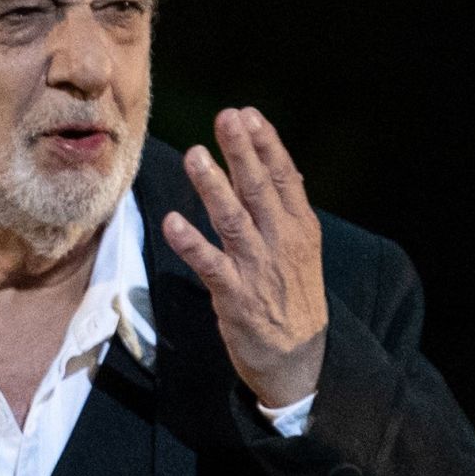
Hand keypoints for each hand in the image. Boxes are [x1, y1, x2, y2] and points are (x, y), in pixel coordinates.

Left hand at [165, 106, 327, 409]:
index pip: (285, 178)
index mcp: (300, 229)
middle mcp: (281, 243)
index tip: (249, 115)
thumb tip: (276, 163)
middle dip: (242, 152)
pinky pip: (209, 265)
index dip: (267, 145)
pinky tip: (172, 222)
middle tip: (226, 117)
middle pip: (259, 190)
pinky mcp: (235, 297)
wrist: (299, 360)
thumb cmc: (294, 298)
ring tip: (195, 155)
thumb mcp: (302, 249)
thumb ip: (287, 208)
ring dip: (213, 187)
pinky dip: (191, 243)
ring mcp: (257, 269)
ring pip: (233, 220)